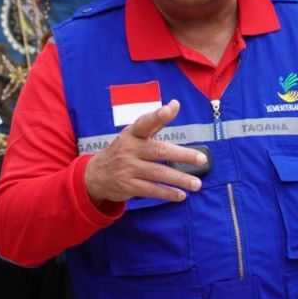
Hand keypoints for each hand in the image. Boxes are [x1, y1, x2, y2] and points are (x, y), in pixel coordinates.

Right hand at [84, 101, 206, 204]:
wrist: (95, 174)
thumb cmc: (123, 150)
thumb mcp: (133, 134)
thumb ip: (155, 121)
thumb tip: (175, 104)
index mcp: (132, 134)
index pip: (145, 122)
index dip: (158, 115)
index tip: (170, 108)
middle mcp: (130, 150)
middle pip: (159, 151)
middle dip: (182, 155)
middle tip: (202, 159)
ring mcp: (128, 169)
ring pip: (158, 174)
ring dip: (179, 179)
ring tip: (196, 184)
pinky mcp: (128, 186)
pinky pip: (151, 190)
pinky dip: (168, 193)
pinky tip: (181, 195)